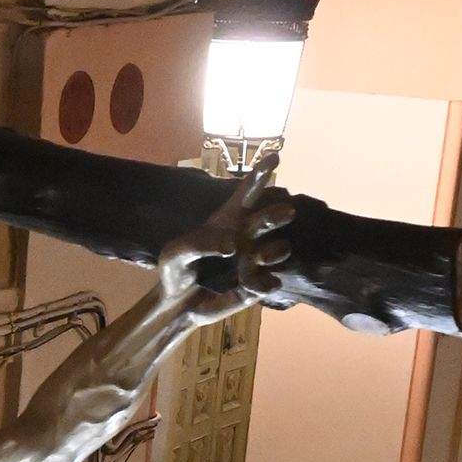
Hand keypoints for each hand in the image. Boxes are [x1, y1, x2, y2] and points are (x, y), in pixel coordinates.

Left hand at [158, 154, 295, 325]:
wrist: (175, 304)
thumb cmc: (176, 270)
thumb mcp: (175, 254)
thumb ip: (199, 245)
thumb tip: (233, 246)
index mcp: (227, 222)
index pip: (246, 195)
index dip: (259, 176)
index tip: (275, 157)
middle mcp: (246, 238)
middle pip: (266, 220)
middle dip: (276, 215)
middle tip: (287, 212)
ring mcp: (254, 262)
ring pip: (277, 250)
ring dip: (273, 252)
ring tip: (264, 256)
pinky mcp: (256, 287)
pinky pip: (267, 284)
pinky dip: (259, 285)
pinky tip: (246, 287)